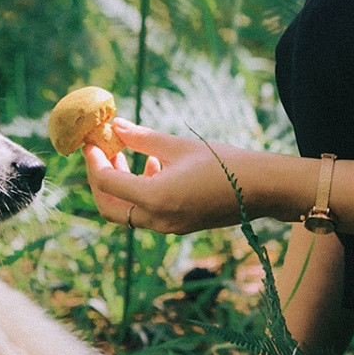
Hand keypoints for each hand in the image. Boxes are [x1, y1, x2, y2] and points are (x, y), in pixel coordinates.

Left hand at [85, 122, 290, 233]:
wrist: (262, 188)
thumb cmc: (223, 162)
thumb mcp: (178, 146)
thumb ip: (142, 139)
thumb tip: (115, 127)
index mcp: (155, 198)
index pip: (105, 183)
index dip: (93, 160)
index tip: (91, 141)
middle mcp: (158, 219)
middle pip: (109, 207)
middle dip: (99, 179)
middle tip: (101, 152)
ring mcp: (168, 227)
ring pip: (126, 213)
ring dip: (118, 186)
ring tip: (125, 154)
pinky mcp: (178, 226)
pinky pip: (145, 214)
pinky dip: (138, 193)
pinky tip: (153, 167)